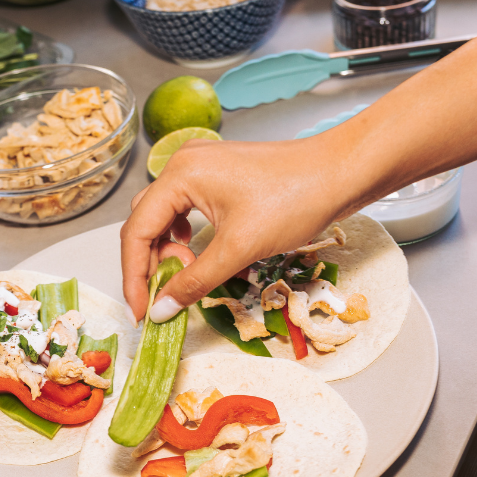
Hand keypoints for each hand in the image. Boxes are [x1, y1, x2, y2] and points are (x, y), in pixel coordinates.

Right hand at [120, 136, 358, 321]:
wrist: (341, 173)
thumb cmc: (295, 200)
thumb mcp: (239, 249)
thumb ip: (194, 281)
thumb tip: (160, 309)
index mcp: (180, 175)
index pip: (136, 231)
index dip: (134, 276)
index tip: (141, 311)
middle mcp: (184, 165)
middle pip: (145, 223)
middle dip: (150, 265)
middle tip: (164, 298)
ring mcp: (202, 168)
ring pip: (165, 217)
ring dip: (169, 252)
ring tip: (187, 274)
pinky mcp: (220, 177)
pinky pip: (186, 210)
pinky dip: (187, 237)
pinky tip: (199, 253)